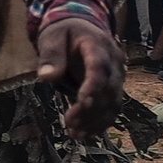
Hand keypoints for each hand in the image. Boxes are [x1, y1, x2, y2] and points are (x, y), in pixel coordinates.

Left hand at [36, 19, 125, 139]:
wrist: (81, 27)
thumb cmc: (64, 31)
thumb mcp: (52, 37)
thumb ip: (51, 56)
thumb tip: (46, 78)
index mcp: (98, 46)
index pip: (99, 67)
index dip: (93, 86)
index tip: (82, 102)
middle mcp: (114, 62)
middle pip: (108, 89)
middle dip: (91, 110)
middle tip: (71, 125)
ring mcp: (117, 76)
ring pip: (113, 102)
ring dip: (96, 121)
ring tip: (76, 135)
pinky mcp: (113, 87)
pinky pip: (111, 107)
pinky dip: (100, 122)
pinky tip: (85, 134)